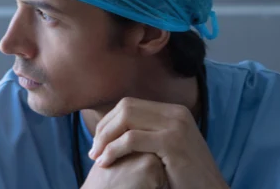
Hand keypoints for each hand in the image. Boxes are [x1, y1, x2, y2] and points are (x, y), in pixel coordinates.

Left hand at [88, 97, 226, 188]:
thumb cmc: (185, 176)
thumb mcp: (167, 148)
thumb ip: (148, 134)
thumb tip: (117, 130)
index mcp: (174, 112)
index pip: (130, 105)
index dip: (109, 121)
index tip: (99, 142)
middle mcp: (176, 113)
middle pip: (126, 108)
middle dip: (104, 129)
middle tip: (94, 151)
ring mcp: (176, 126)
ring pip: (126, 120)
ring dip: (106, 139)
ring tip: (97, 157)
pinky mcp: (172, 143)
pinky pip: (131, 139)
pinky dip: (113, 150)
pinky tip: (106, 162)